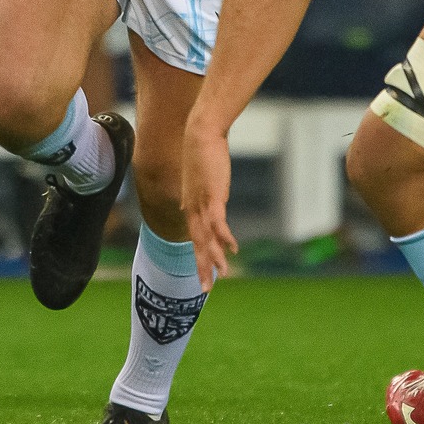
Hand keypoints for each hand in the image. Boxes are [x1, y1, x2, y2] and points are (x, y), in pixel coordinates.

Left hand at [181, 118, 236, 290]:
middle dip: (202, 267)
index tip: (203, 276)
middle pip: (197, 244)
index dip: (199, 258)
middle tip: (204, 290)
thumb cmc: (202, 154)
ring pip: (207, 237)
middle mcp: (193, 209)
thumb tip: (201, 205)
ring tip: (222, 275)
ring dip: (215, 257)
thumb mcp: (201, 180)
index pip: (195, 239)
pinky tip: (231, 248)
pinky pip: (218, 220)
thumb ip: (201, 196)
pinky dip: (225, 236)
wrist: (199, 133)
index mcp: (191, 207)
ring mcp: (202, 203)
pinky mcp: (213, 195)